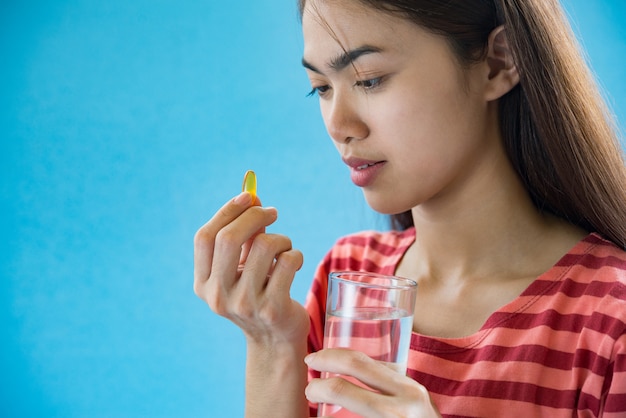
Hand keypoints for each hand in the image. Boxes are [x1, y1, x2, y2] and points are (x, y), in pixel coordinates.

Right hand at [194, 192, 308, 344]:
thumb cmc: (260, 293)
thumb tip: (251, 196)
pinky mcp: (272, 309)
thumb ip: (243, 235)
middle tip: (273, 212)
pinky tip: (294, 265)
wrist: (277, 340)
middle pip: (228, 239)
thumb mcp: (243, 267)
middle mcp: (218, 296)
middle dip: (254, 216)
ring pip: (264, 246)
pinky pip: (287, 261)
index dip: (226, 212)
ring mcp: (244, 304)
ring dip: (281, 239)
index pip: (205, 237)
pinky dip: (295, 255)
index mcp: (203, 284)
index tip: (248, 197)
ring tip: (285, 248)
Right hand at [305, 348, 441, 417]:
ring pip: (373, 359)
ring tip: (326, 359)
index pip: (344, 390)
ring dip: (345, 356)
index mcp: (393, 414)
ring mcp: (414, 387)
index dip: (319, 388)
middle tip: (310, 360)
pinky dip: (363, 364)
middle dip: (328, 358)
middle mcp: (406, 395)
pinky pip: (385, 367)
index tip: (310, 392)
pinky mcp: (417, 386)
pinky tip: (350, 368)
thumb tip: (323, 412)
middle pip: (358, 363)